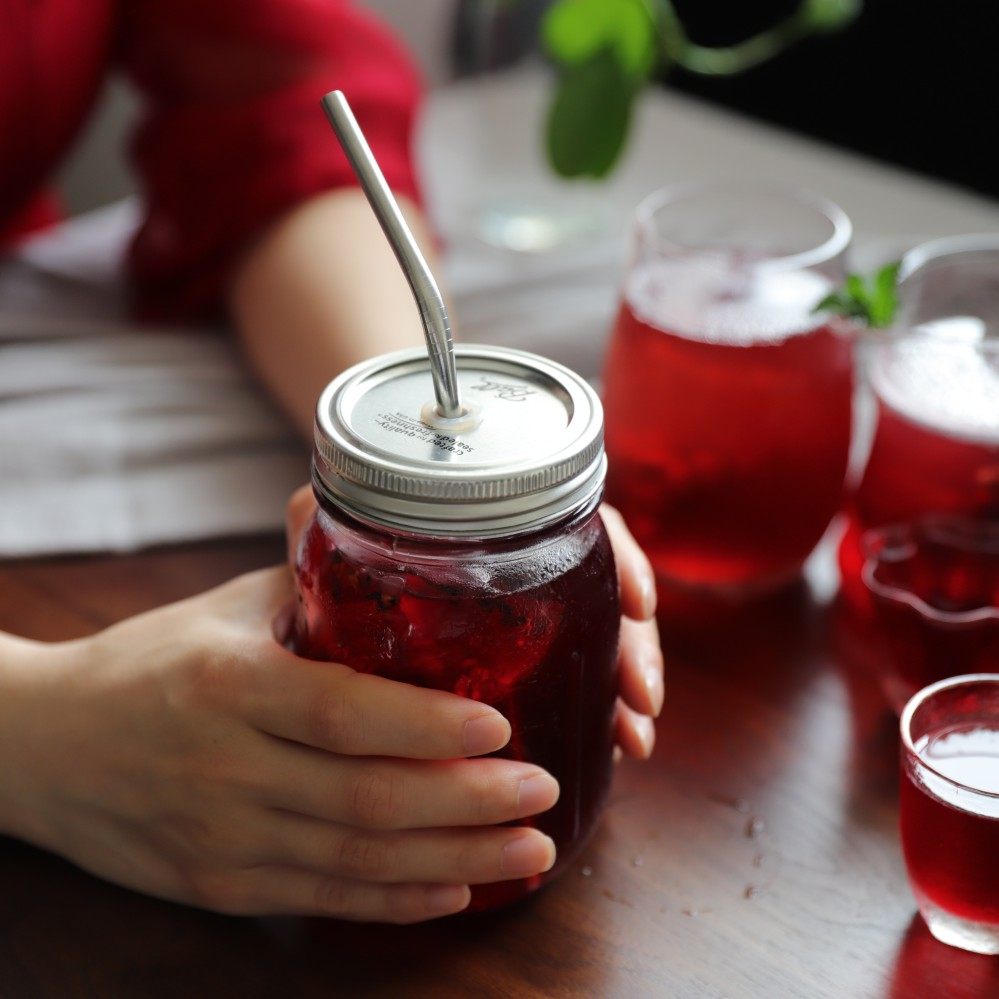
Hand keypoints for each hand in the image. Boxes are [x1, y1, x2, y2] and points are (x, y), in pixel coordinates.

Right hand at [0, 571, 559, 921]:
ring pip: (357, 860)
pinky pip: (324, 900)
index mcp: (228, 683)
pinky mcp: (220, 885)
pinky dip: (397, 900)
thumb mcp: (225, 609)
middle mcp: (226, 766)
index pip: (341, 711)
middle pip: (365, 797)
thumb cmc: (145, 663)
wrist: (41, 747)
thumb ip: (314, 584)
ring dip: (455, 863)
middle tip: (541, 793)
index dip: (426, 725)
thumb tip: (404, 547)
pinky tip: (457, 893)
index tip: (502, 726)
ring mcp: (223, 837)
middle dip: (468, 804)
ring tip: (529, 853)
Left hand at [286, 488, 663, 759]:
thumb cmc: (345, 558)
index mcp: (500, 525)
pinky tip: (613, 751)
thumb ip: (322, 524)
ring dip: (625, 688)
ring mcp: (534, 619)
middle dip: (633, 644)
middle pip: (604, 593)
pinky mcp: (530, 667)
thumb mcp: (332, 539)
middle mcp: (528, 568)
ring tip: (632, 740)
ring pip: (600, 644)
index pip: (580, 522)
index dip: (619, 557)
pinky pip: (579, 688)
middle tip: (641, 697)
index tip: (637, 600)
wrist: (344, 594)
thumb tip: (306, 512)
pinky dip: (600, 717)